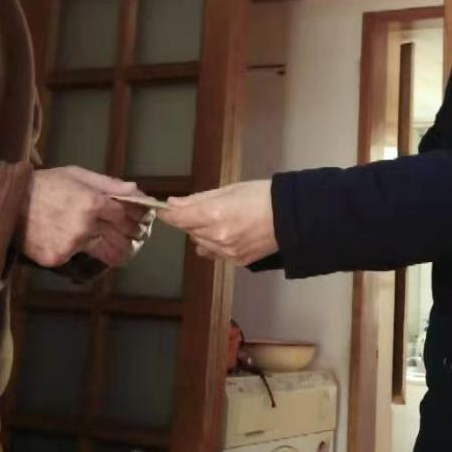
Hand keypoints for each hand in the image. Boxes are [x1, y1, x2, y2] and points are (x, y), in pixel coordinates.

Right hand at [22, 166, 148, 268]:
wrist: (9, 202)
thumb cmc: (46, 184)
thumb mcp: (77, 175)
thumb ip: (109, 184)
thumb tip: (137, 191)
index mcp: (93, 202)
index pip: (128, 216)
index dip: (138, 218)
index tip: (142, 221)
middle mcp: (85, 225)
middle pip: (123, 239)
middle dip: (134, 238)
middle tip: (137, 237)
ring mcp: (71, 244)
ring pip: (108, 254)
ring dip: (118, 252)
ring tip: (120, 248)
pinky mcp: (58, 257)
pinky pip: (81, 259)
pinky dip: (85, 253)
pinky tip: (83, 244)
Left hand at [161, 180, 276, 265]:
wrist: (291, 217)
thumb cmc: (261, 195)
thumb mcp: (229, 189)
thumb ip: (198, 199)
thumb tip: (173, 204)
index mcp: (214, 214)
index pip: (178, 218)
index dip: (166, 214)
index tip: (161, 209)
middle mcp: (216, 236)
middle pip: (188, 230)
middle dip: (189, 220)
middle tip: (201, 209)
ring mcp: (226, 252)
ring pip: (199, 243)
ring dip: (201, 232)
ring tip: (219, 220)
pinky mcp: (236, 261)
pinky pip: (214, 253)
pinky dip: (214, 243)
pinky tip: (227, 233)